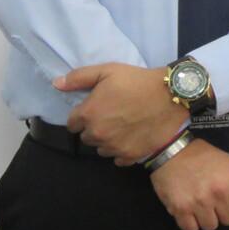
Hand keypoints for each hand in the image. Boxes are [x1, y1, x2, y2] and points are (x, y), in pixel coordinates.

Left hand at [58, 63, 186, 163]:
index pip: (72, 123)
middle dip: (96, 128)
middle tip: (114, 115)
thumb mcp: (108, 71)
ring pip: (101, 149)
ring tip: (125, 126)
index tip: (99, 107)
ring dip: (108, 140)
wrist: (172, 96)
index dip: (85, 114)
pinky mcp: (129, 157)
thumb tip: (56, 84)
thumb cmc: (138, 81)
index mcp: (88, 114)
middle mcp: (97, 134)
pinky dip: (122, 150)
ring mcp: (113, 148)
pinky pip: (117, 158)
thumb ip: (79, 77)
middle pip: (87, 137)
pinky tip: (133, 137)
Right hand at [149, 138, 228, 229]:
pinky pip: (191, 229)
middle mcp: (220, 193)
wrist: (173, 151)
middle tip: (213, 199)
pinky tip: (189, 209)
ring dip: (206, 218)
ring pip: (211, 227)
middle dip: (223, 212)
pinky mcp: (180, 209)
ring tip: (201, 203)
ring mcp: (200, 202)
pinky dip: (191, 223)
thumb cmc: (205, 157)